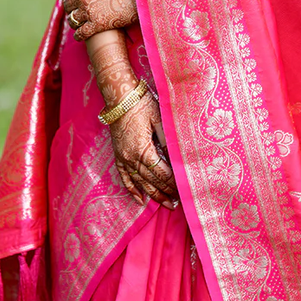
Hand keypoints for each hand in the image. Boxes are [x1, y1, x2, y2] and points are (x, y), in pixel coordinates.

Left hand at [59, 0, 137, 39]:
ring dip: (74, 20)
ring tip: (79, 21)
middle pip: (66, 3)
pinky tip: (82, 34)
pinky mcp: (97, 25)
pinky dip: (79, 34)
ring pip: (71, 19)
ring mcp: (89, 11)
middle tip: (76, 9)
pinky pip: (80, 33)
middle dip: (70, 6)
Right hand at [109, 92, 177, 208]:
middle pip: (151, 181)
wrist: (120, 96)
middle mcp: (131, 158)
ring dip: (152, 194)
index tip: (183, 190)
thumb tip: (176, 158)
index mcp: (143, 150)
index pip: (161, 173)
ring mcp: (123, 158)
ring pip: (139, 182)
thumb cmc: (141, 104)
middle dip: (165, 192)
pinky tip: (139, 199)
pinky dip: (131, 189)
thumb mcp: (158, 119)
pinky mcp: (117, 155)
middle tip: (177, 203)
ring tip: (165, 204)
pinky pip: (124, 177)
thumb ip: (167, 140)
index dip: (173, 183)